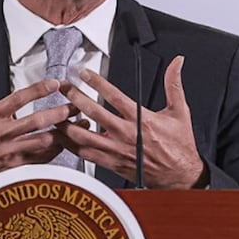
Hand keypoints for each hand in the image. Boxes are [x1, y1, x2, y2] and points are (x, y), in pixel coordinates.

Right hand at [0, 57, 74, 188]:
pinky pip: (39, 159)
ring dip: (62, 133)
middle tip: (75, 105)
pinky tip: (66, 144)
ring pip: (41, 141)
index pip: (18, 99)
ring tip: (78, 125)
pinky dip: (55, 151)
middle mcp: (2, 133)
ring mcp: (9, 151)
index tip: (54, 83)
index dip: (38, 90)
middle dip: (59, 112)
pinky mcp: (14, 167)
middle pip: (35, 121)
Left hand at [58, 55, 207, 188]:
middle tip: (64, 88)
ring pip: (83, 137)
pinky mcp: (111, 163)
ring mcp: (116, 150)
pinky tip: (66, 136)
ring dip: (68, 123)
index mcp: (140, 119)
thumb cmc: (179, 146)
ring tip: (58, 112)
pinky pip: (85, 154)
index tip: (84, 73)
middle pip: (93, 113)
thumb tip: (177, 63)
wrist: (179, 175)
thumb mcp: (180, 111)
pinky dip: (72, 145)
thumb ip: (174, 84)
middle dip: (75, 98)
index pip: (114, 96)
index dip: (97, 82)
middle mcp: (126, 134)